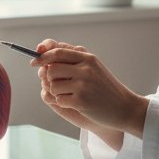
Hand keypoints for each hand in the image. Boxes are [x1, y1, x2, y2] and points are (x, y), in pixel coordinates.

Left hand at [32, 40, 147, 140]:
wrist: (124, 107)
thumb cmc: (104, 87)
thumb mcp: (93, 66)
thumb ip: (71, 58)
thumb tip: (42, 54)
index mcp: (87, 58)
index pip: (57, 51)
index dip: (42, 56)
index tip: (34, 62)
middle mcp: (85, 69)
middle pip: (51, 69)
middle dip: (49, 77)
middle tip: (58, 83)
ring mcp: (83, 85)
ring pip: (52, 85)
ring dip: (56, 91)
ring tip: (71, 94)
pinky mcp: (81, 101)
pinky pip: (58, 99)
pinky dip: (63, 102)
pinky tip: (76, 103)